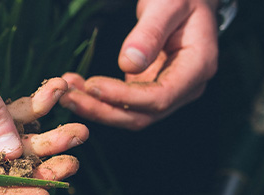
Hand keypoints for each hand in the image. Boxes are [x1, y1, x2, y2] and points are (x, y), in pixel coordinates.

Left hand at [59, 0, 219, 129]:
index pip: (160, 98)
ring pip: (127, 113)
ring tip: (65, 93)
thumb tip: (129, 64)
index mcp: (198, 68)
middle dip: (101, 110)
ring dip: (94, 107)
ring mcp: (167, 91)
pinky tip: (74, 86)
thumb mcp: (167, 4)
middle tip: (67, 97)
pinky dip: (97, 98)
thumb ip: (150, 33)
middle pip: (141, 115)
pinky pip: (121, 102)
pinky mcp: (148, 89)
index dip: (124, 97)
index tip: (92, 85)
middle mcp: (185, 88)